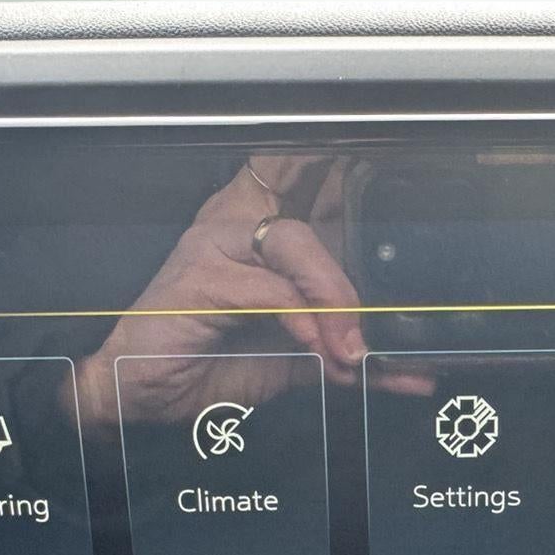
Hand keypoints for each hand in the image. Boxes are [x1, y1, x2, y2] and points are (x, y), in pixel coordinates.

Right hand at [73, 159, 433, 429]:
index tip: (371, 152)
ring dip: (332, 299)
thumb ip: (343, 354)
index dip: (338, 161)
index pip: (303, 178)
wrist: (148, 402)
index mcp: (260, 235)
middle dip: (350, 275)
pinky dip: (300, 320)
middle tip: (369, 334)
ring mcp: (216, 245)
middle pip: (314, 213)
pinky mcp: (200, 278)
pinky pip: (269, 288)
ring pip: (295, 243)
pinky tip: (313, 347)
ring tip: (347, 349)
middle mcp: (238, 226)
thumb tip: (405, 367)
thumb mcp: (293, 362)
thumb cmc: (211, 367)